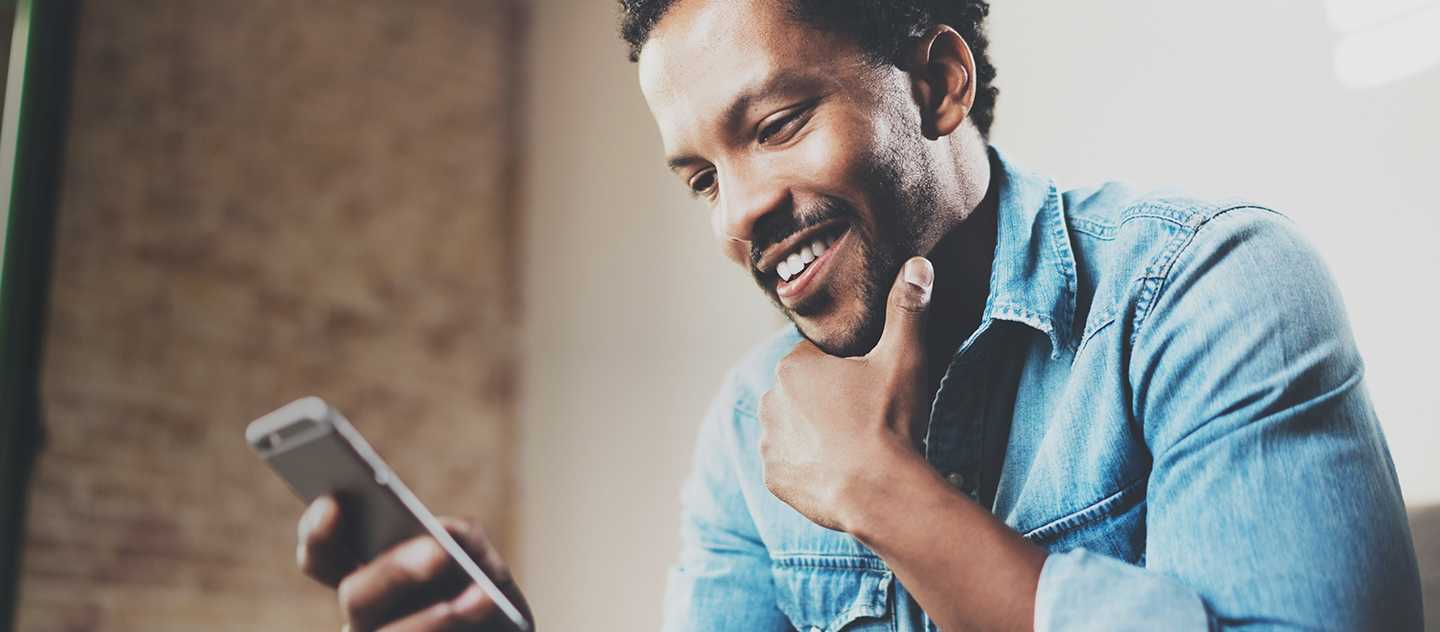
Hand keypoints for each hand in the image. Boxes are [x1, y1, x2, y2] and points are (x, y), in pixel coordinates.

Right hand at [296, 496, 533, 630]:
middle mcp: (365, 620)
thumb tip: (448, 534)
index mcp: (369, 581)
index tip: (332, 502)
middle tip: (439, 552)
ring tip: (481, 596)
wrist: (505, 630)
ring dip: (434, 617)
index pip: (323, 558)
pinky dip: (458, 629)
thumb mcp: (482, 561)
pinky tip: (488, 607)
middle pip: (356, 597)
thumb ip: (463, 539)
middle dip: (396, 571)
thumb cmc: (486, 596)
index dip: (318, 532)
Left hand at [759, 257, 934, 531]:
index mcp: (793, 366)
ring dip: (815, 432)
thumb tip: (918, 263)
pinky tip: (838, 470)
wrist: (882, 493)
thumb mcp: (904, 358)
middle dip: (828, 400)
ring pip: (794, 427)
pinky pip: (790, 464)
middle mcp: (771, 400)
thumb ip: (908, 308)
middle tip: (866, 417)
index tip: (870, 388)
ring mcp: (770, 442)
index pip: (818, 358)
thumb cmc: (889, 421)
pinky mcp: (774, 478)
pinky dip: (808, 466)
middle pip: (803, 392)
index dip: (847, 371)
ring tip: (854, 446)